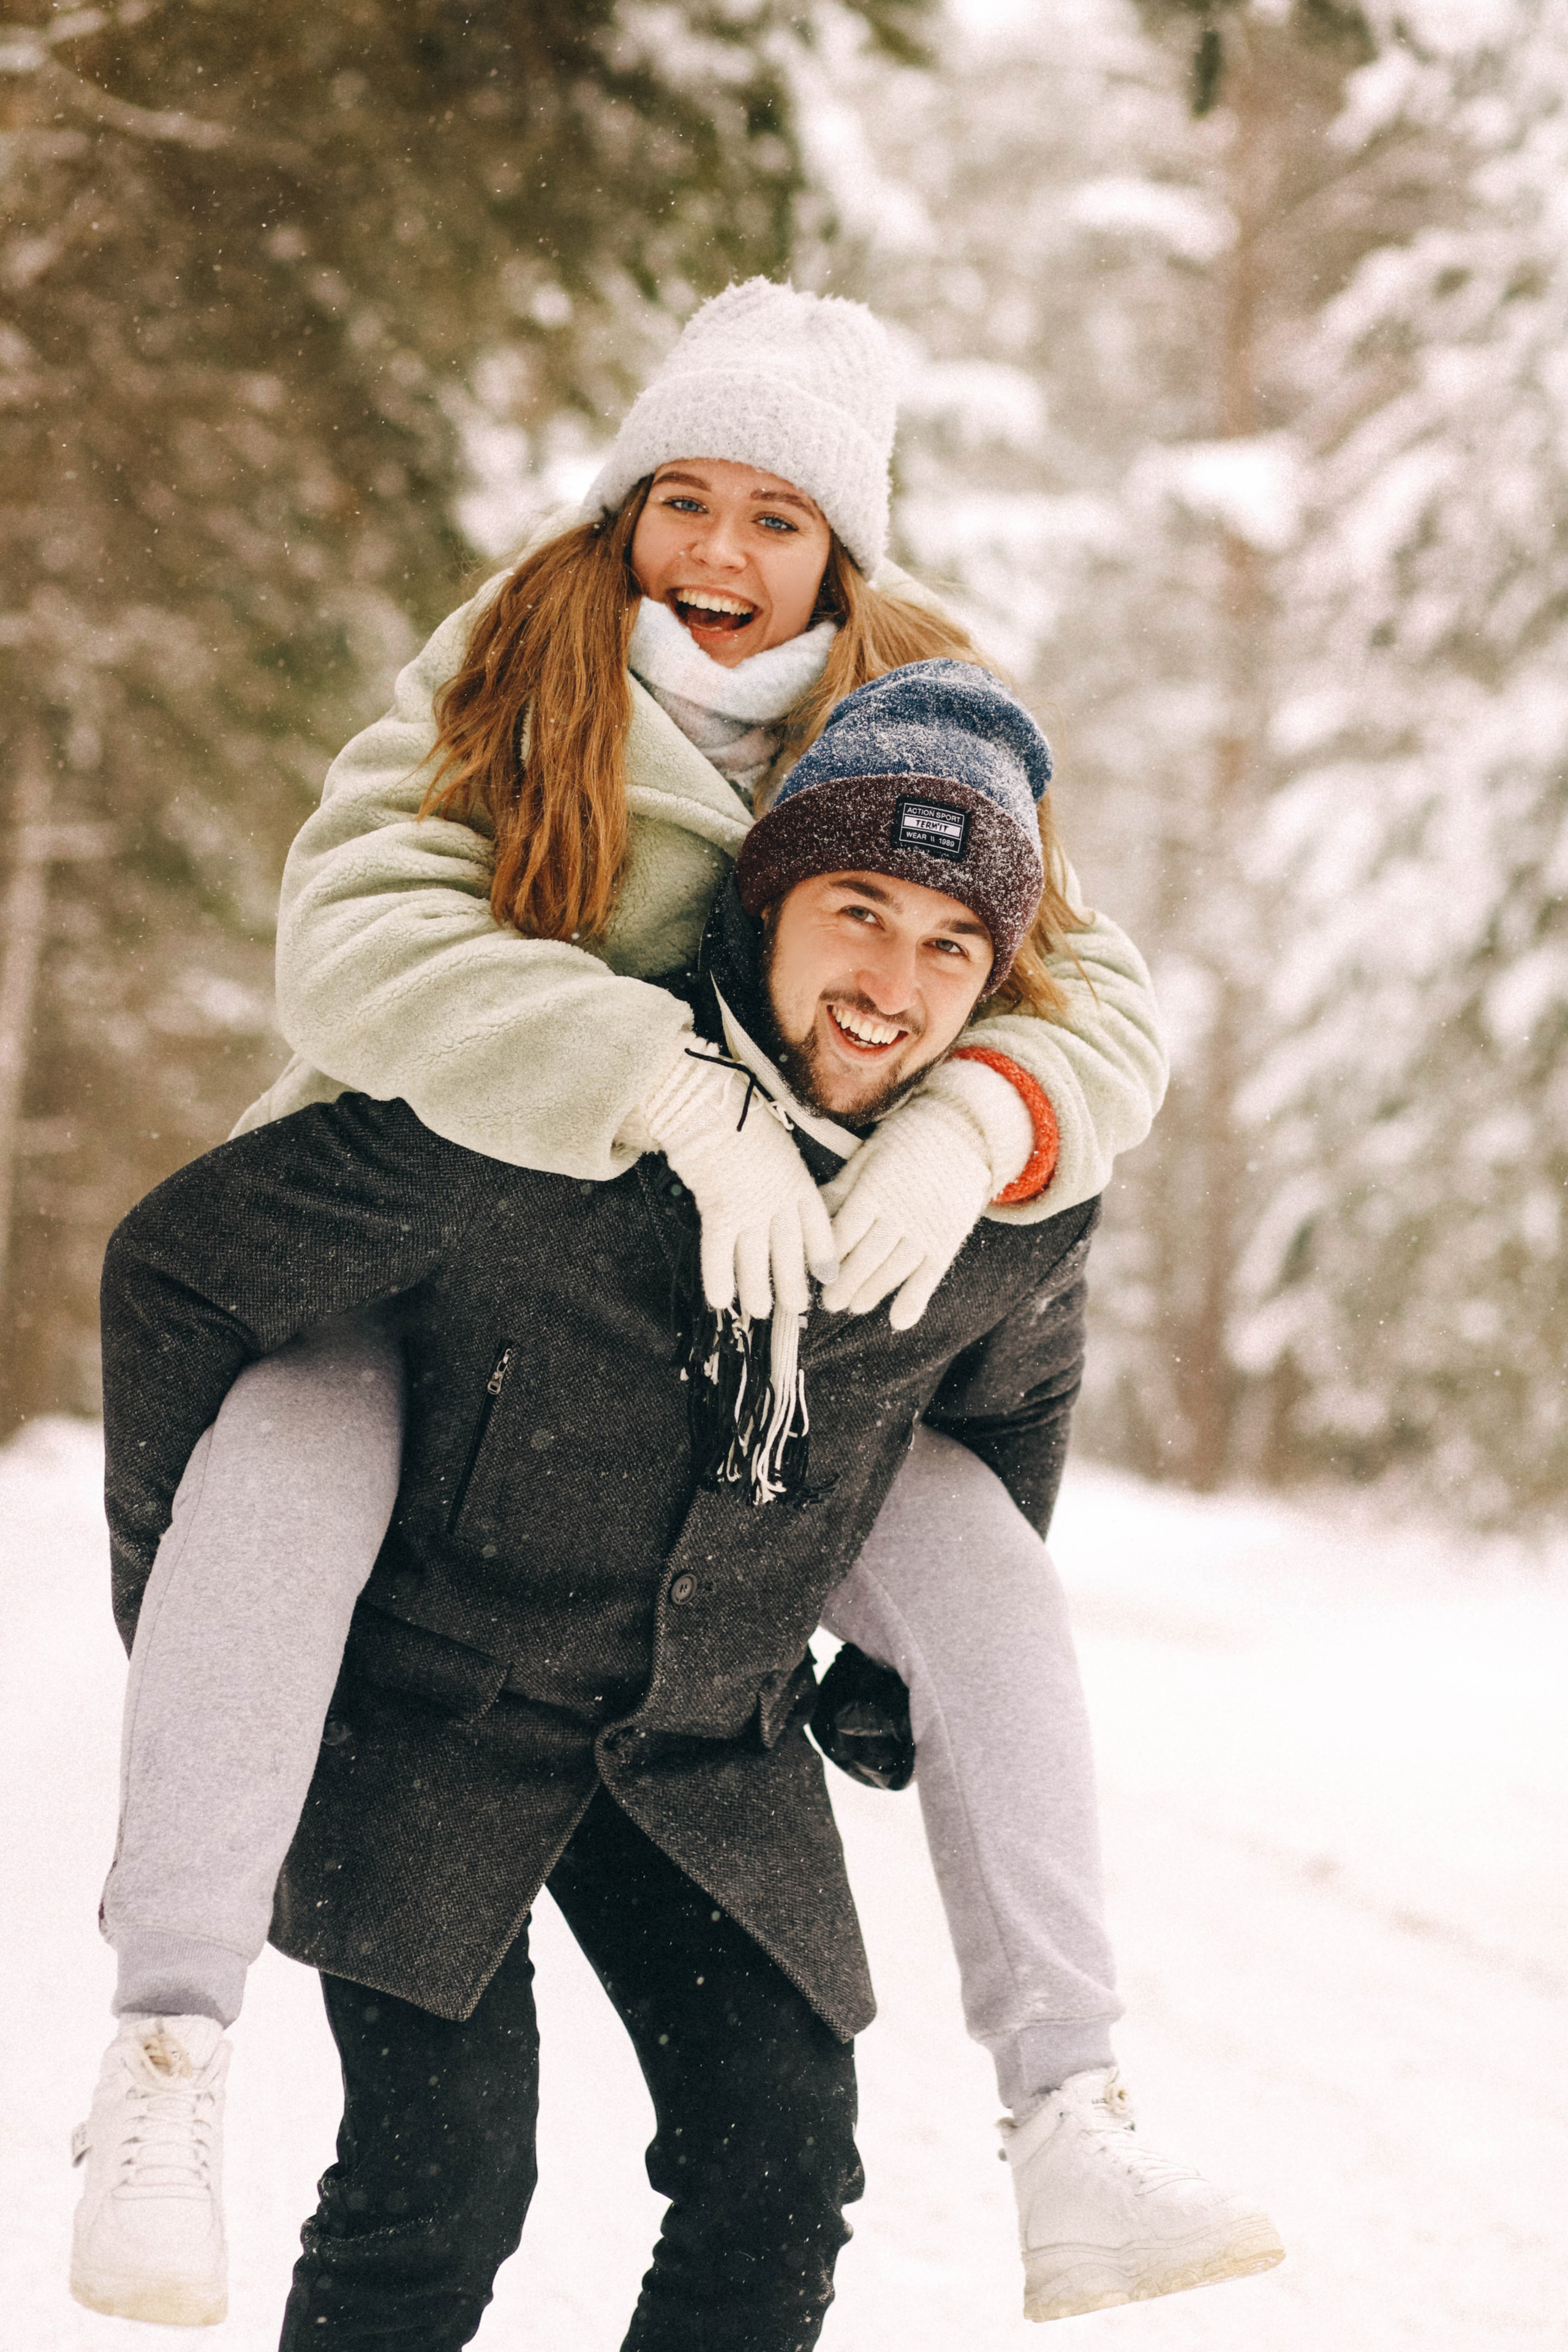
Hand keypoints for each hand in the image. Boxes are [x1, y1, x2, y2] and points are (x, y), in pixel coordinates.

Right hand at [639, 1048, 837, 1319]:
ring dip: (758, 1289)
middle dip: (794, 1282)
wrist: (709, 1103)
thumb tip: (786, 1199)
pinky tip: (720, 1301)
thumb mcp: (779, 1145)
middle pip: (791, 1250)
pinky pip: (719, 1253)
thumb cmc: (742, 1118)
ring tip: (760, 1310)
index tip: (829, 1276)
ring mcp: (750, 1207)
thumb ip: (786, 1175)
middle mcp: (779, 1199)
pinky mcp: (718, 1210)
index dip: (824, 1254)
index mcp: (798, 1180)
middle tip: (797, 1308)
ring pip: (757, 1259)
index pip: (818, 1226)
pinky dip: (719, 1278)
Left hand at [820, 1057, 1033, 1328]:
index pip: (845, 1231)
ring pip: (894, 1270)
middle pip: (866, 1257)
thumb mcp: (870, 1153)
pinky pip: (931, 1274)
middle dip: (845, 1283)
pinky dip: (915, 1299)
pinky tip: (900, 1320)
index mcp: (875, 1189)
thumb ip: (844, 1185)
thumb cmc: (908, 1138)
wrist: (965, 1130)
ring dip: (872, 1292)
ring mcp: (927, 1227)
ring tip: (855, 1306)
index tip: (816, 1273)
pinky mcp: (948, 1237)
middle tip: (829, 1302)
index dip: (828, 1256)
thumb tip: (813, 1209)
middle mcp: (900, 1212)